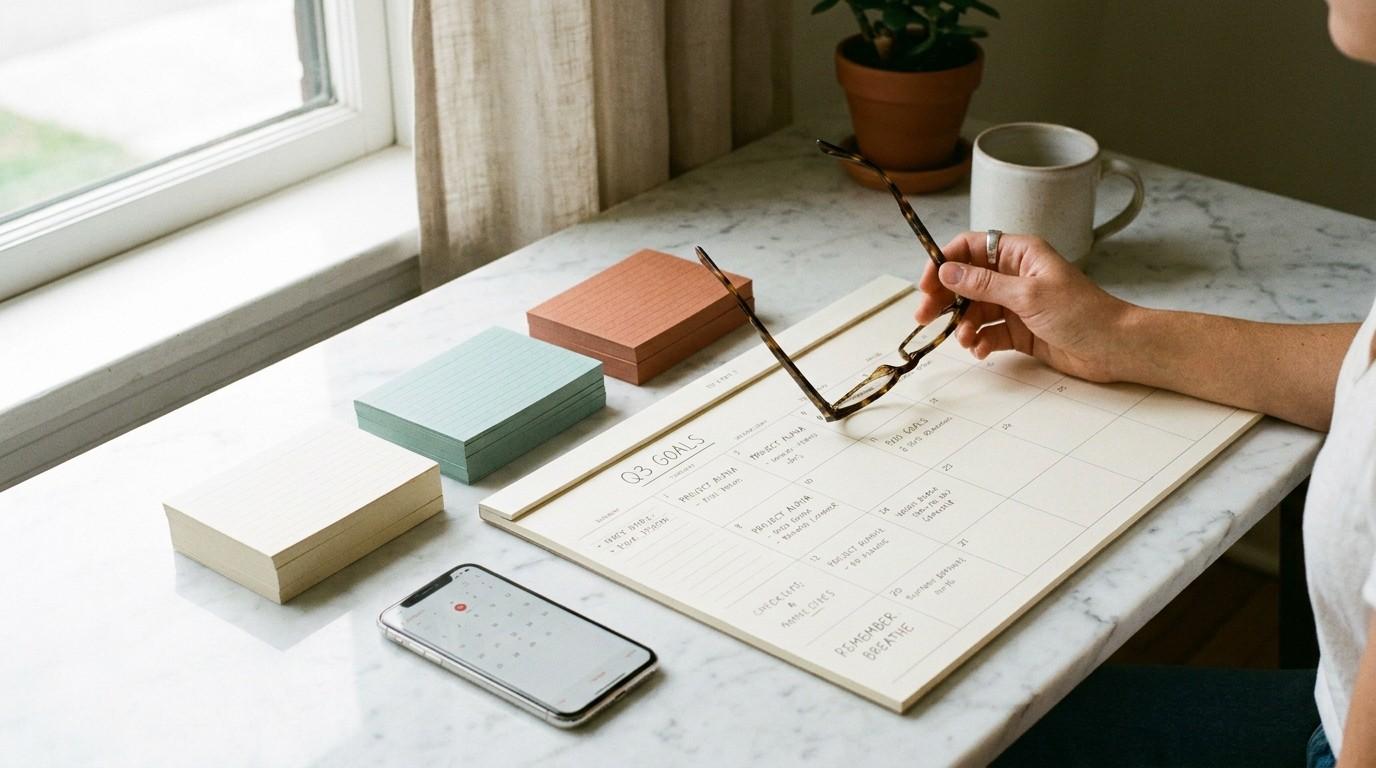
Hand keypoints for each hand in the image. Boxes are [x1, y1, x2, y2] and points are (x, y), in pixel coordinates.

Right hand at [914, 232, 1138, 382]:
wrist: (1114, 348)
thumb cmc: (1082, 312)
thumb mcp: (1028, 295)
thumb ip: (983, 285)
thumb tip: (947, 271)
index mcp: (1020, 254)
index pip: (971, 248)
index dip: (944, 262)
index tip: (926, 284)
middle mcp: (1015, 275)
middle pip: (966, 281)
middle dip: (944, 299)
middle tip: (924, 317)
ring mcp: (1016, 304)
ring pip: (974, 310)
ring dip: (963, 325)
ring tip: (964, 341)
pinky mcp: (1020, 330)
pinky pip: (988, 332)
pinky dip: (980, 342)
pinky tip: (980, 351)